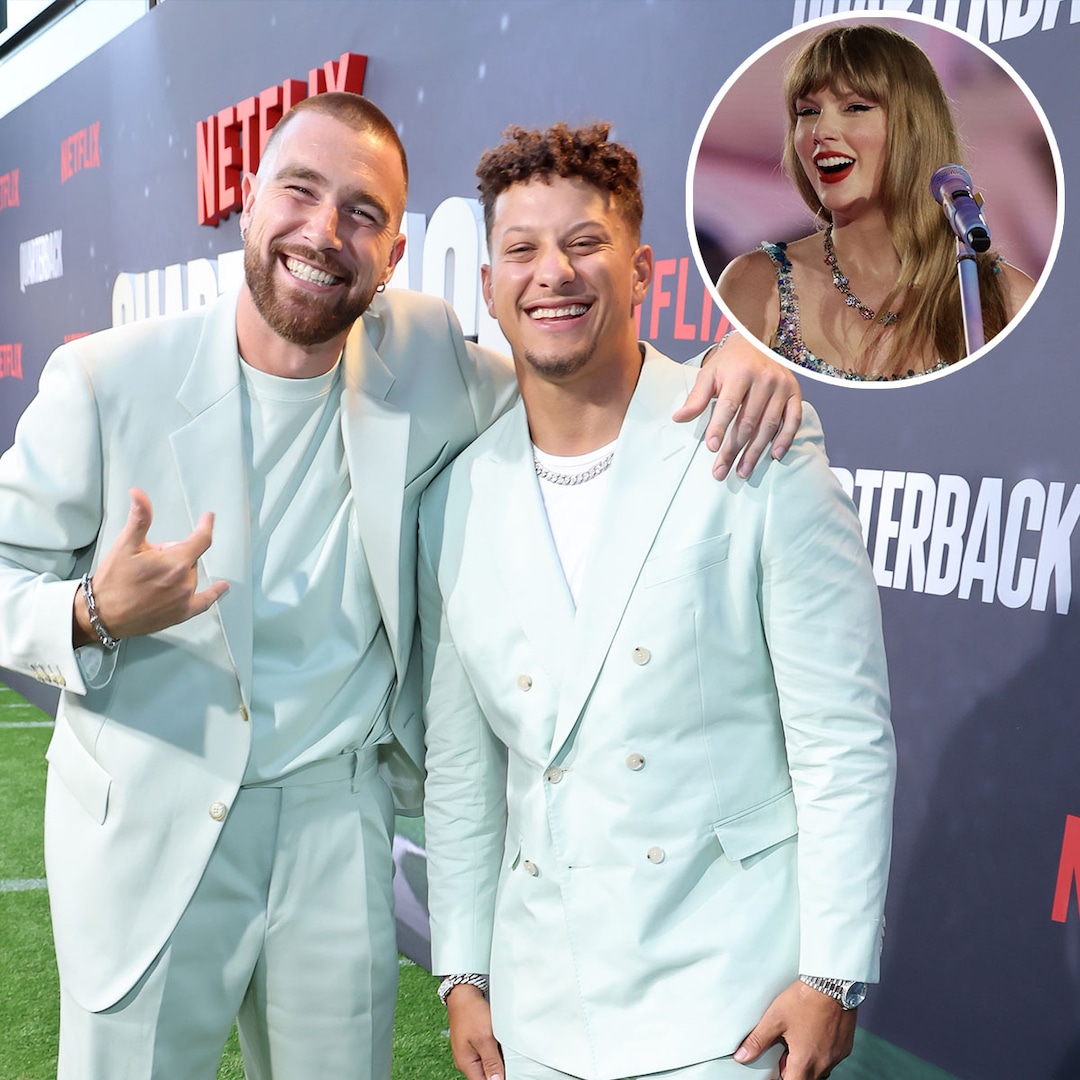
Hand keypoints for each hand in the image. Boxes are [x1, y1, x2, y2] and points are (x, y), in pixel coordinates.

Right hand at [73, 488, 228, 645]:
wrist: (103, 614)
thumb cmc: (114, 579)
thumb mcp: (125, 544)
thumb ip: (139, 518)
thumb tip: (139, 493)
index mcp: (175, 562)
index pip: (201, 539)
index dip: (205, 525)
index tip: (208, 517)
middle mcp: (185, 581)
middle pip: (189, 558)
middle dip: (174, 554)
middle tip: (149, 562)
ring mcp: (185, 599)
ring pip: (190, 576)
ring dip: (179, 572)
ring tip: (152, 580)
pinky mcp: (182, 614)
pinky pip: (204, 602)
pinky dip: (214, 593)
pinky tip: (222, 586)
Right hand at [446, 984, 503, 1079]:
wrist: (463, 993)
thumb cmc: (471, 1012)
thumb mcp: (484, 1038)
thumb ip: (491, 1062)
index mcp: (466, 1064)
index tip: (509, 1072)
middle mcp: (466, 1061)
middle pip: (485, 1076)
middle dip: (499, 1070)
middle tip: (510, 1059)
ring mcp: (469, 1052)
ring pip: (487, 1065)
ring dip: (497, 1060)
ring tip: (503, 1048)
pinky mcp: (473, 1043)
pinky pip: (486, 1054)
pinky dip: (494, 1051)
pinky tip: (500, 1043)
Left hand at [672, 331, 801, 480]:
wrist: (757, 341)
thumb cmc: (729, 363)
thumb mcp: (709, 374)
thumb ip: (696, 398)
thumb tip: (678, 418)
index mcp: (740, 373)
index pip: (729, 405)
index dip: (720, 427)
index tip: (712, 448)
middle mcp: (764, 379)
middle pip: (748, 421)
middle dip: (733, 449)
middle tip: (721, 471)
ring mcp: (782, 387)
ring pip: (769, 425)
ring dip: (755, 452)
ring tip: (742, 471)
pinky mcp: (795, 393)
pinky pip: (794, 420)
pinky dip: (785, 439)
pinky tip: (774, 456)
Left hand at [734, 979, 855, 1079]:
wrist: (833, 983)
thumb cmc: (805, 999)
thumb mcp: (775, 1018)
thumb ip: (758, 1040)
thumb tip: (742, 1055)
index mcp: (805, 1060)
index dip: (781, 1078)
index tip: (775, 1070)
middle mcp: (824, 1063)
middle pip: (806, 1078)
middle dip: (793, 1070)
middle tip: (784, 1051)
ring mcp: (836, 1055)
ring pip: (819, 1070)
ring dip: (807, 1062)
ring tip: (797, 1041)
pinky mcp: (845, 1046)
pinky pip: (830, 1058)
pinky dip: (820, 1053)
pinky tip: (812, 1035)